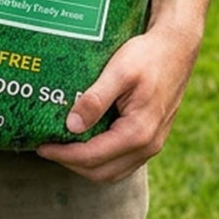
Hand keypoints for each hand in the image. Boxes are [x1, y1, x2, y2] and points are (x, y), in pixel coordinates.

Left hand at [36, 0, 217, 182]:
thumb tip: (71, 126)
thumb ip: (96, 99)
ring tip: (62, 147)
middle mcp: (148, 145)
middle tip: (47, 147)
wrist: (177, 47)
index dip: (63, 154)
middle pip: (101, 172)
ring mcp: (152, 144)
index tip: (40, 146)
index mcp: (138, 132)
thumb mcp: (118, 71)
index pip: (92, 157)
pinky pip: (122, 161)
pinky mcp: (151, 137)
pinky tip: (86, 141)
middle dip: (71, 163)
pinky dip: (101, 159)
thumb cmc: (148, 55)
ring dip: (86, 165)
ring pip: (113, 171)